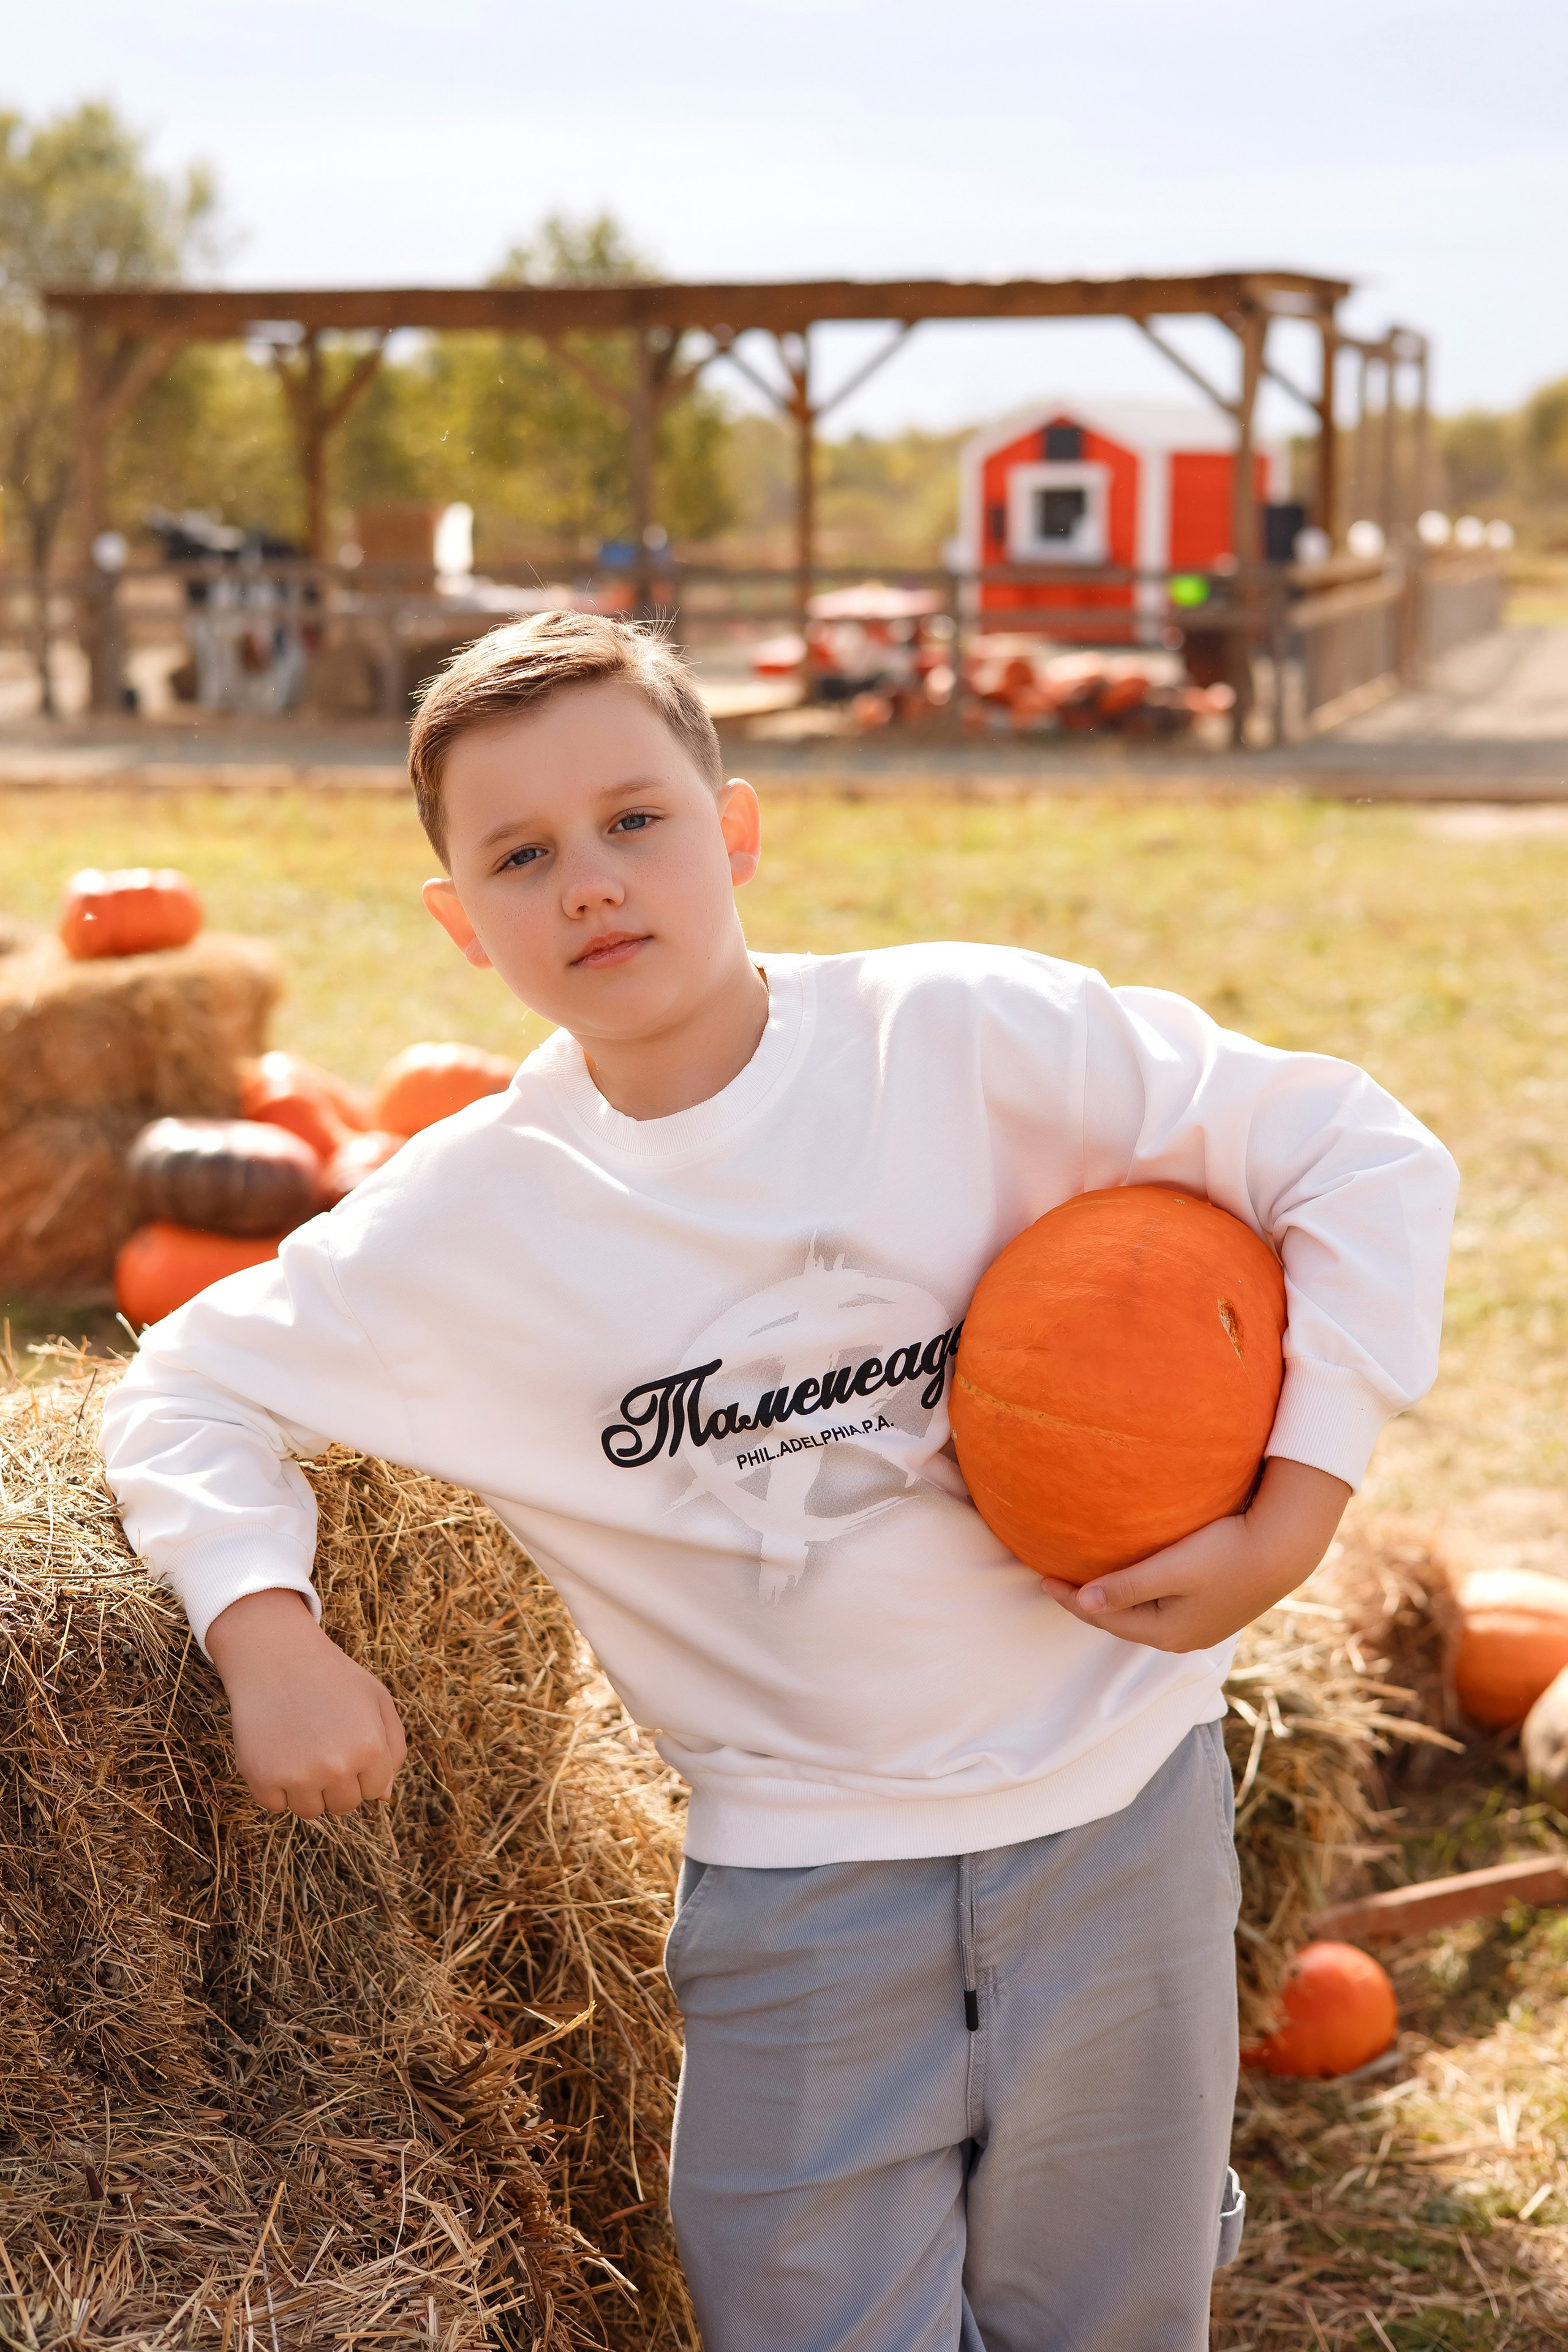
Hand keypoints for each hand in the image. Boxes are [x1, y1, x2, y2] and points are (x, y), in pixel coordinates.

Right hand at [205, 1588, 407, 1817]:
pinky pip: (274, 1805)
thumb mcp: (377, 1700)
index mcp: (370, 1747)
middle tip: (322, 1744)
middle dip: (336, 1782)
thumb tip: (383, 1796)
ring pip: (310, 1810)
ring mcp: (297, 1775)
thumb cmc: (331, 1678)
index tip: (346, 1742)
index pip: (374, 1790)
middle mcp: (336, 1766)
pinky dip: (273, 1786)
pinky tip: (275, 1750)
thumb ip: (393, 1748)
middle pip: (343, 1805)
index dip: (361, 1768)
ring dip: (306, 1788)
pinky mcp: (262, 1779)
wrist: (275, 1657)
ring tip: (299, 1747)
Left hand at [1038, 1457, 1351, 1653]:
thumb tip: (1083, 1602)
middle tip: (1056, 1579)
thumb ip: (1126, 1587)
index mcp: (1166, 1632)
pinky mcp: (1212, 1608)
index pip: (1103, 1618)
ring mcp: (1199, 1625)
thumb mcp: (1170, 1569)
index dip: (1070, 1600)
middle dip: (1087, 1603)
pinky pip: (1161, 1605)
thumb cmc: (1226, 1553)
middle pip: (1120, 1621)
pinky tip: (1132, 1577)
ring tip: (1087, 1580)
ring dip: (1113, 1599)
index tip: (1042, 1577)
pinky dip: (1138, 1593)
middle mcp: (1181, 1637)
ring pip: (1141, 1614)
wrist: (1284, 1548)